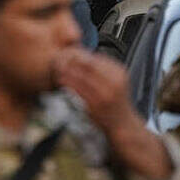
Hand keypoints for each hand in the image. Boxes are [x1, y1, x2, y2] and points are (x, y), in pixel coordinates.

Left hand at [54, 48, 171, 179]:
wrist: (123, 126)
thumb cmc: (116, 102)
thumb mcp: (116, 81)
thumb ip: (102, 67)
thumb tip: (82, 53)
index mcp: (118, 73)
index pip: (94, 57)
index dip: (78, 54)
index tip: (67, 52)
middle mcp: (113, 82)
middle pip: (86, 64)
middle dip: (70, 60)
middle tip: (58, 59)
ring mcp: (104, 95)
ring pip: (79, 76)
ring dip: (66, 71)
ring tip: (56, 68)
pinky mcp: (94, 106)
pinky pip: (77, 90)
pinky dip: (67, 84)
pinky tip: (61, 81)